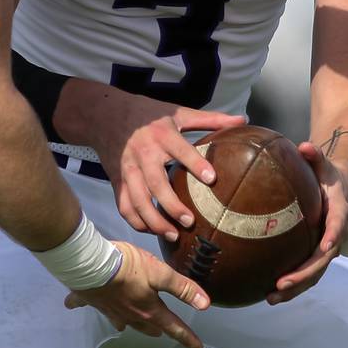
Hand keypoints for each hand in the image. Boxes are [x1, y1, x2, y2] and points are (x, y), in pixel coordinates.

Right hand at [64, 241, 209, 347]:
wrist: (90, 264)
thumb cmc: (127, 266)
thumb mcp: (160, 273)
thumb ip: (182, 288)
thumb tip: (205, 304)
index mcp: (148, 309)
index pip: (173, 327)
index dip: (187, 337)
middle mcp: (129, 314)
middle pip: (147, 326)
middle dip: (158, 330)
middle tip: (164, 332)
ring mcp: (108, 309)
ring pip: (122, 321)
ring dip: (128, 324)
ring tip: (129, 326)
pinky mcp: (90, 300)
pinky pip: (88, 305)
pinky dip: (82, 305)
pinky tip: (73, 305)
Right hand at [78, 80, 243, 241]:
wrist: (105, 114)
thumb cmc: (148, 114)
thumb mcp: (178, 113)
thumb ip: (209, 119)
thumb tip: (242, 120)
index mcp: (161, 134)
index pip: (180, 150)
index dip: (195, 164)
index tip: (212, 179)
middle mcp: (143, 153)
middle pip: (156, 183)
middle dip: (172, 205)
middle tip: (190, 221)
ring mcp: (128, 169)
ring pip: (137, 200)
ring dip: (154, 220)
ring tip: (173, 234)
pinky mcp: (117, 181)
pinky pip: (124, 205)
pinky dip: (136, 221)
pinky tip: (151, 230)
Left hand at [268, 140, 347, 303]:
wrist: (342, 189)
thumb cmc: (327, 173)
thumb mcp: (323, 163)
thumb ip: (316, 155)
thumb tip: (304, 145)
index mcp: (340, 212)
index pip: (338, 226)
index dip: (333, 236)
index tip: (324, 246)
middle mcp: (335, 235)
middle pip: (322, 260)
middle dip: (303, 275)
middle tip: (281, 284)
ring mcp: (326, 248)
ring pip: (313, 274)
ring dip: (294, 289)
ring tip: (270, 298)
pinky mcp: (315, 255)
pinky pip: (304, 273)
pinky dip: (289, 285)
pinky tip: (265, 293)